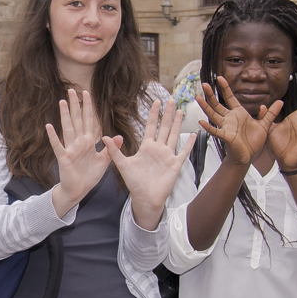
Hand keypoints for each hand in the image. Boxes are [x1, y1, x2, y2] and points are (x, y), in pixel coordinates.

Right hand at [47, 89, 112, 216]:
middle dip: (75, 105)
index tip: (86, 93)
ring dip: (65, 115)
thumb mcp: (104, 161)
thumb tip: (119, 136)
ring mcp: (70, 148)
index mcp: (88, 141)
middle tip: (72, 90)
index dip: (88, 107)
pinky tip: (49, 126)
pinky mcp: (64, 157)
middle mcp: (78, 142)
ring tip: (61, 101)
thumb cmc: (89, 175)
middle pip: (77, 119)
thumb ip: (110, 148)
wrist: (79, 190)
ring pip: (68, 128)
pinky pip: (58, 145)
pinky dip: (53, 136)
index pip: (88, 120)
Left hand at [103, 99, 194, 228]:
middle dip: (168, 114)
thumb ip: (115, 151)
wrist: (145, 198)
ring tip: (180, 111)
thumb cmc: (134, 182)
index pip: (151, 126)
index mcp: (147, 147)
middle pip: (164, 127)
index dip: (154, 114)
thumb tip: (104, 137)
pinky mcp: (175, 165)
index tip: (156, 102)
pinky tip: (193, 135)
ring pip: (174, 136)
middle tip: (171, 100)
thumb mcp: (123, 165)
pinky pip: (183, 152)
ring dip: (177, 124)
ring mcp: (167, 156)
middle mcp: (158, 149)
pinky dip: (188, 144)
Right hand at [197, 77, 280, 165]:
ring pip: (213, 114)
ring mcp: (226, 127)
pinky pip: (216, 131)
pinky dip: (209, 127)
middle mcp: (230, 118)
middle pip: (217, 104)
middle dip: (211, 94)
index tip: (219, 78)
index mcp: (239, 113)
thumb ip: (271, 113)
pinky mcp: (226, 136)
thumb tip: (280, 102)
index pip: (230, 97)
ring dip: (205, 107)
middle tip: (204, 84)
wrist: (249, 156)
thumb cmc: (254, 142)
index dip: (225, 88)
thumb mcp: (265, 125)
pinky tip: (202, 122)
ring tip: (197, 98)